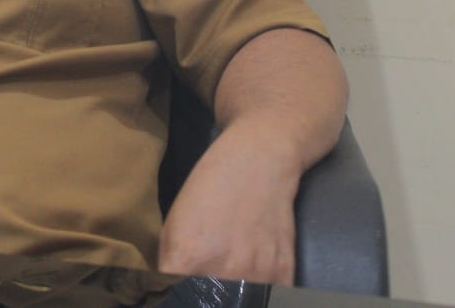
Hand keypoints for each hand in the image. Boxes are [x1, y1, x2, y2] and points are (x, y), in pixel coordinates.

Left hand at [157, 122, 299, 285]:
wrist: (257, 161)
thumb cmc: (208, 188)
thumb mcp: (173, 224)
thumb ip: (171, 265)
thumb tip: (170, 291)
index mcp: (188, 257)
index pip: (176, 296)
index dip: (176, 294)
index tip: (179, 289)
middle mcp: (224, 271)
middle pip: (209, 301)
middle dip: (204, 295)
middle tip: (205, 280)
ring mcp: (258, 275)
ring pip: (239, 301)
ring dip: (232, 295)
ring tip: (227, 276)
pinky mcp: (284, 274)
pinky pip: (269, 297)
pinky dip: (259, 292)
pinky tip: (251, 277)